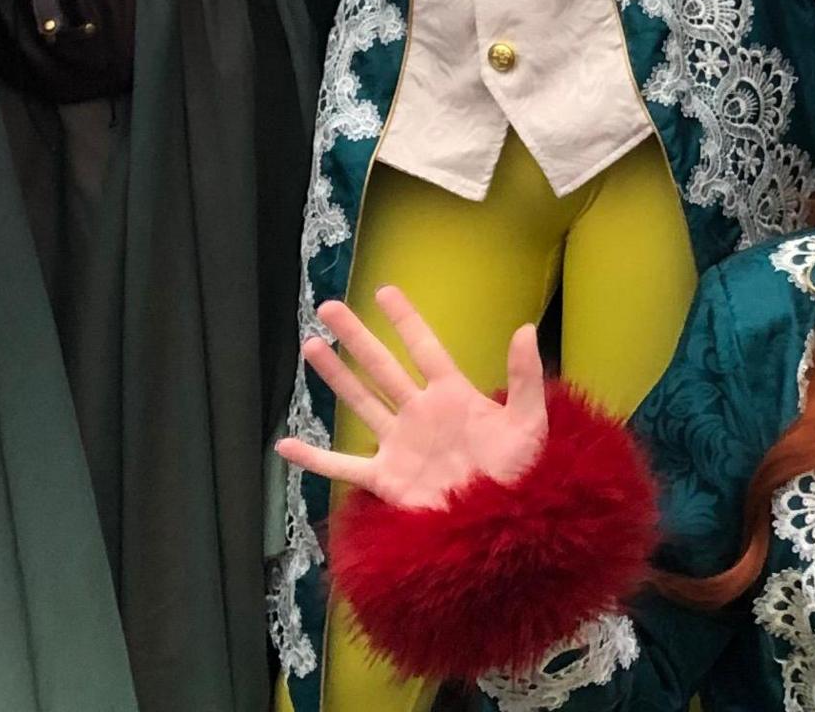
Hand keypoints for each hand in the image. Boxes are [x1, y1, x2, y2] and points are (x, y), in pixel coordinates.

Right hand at [272, 289, 547, 514]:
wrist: (502, 522)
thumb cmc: (520, 471)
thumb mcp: (529, 422)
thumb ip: (525, 378)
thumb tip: (526, 329)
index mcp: (452, 395)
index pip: (424, 348)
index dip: (405, 321)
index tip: (384, 292)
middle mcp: (419, 413)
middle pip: (381, 367)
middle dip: (356, 337)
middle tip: (328, 307)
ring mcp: (399, 444)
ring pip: (360, 402)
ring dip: (335, 376)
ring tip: (311, 346)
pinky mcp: (386, 478)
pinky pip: (342, 466)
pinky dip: (314, 458)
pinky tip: (285, 445)